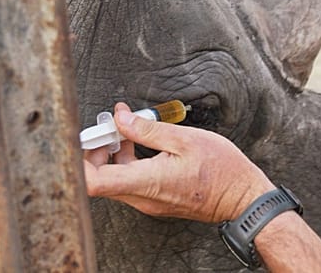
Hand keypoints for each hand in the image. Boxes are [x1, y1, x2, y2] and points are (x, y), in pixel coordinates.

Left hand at [84, 102, 274, 222]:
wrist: (242, 199)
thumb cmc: (221, 171)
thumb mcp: (185, 139)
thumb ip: (147, 129)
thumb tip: (121, 118)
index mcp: (147, 182)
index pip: (92, 183)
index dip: (78, 161)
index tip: (83, 138)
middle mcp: (142, 198)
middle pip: (98, 179)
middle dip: (95, 150)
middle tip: (108, 126)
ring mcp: (148, 202)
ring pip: (114, 179)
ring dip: (112, 154)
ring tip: (126, 129)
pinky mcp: (155, 200)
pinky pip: (129, 181)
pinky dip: (126, 161)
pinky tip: (139, 143)